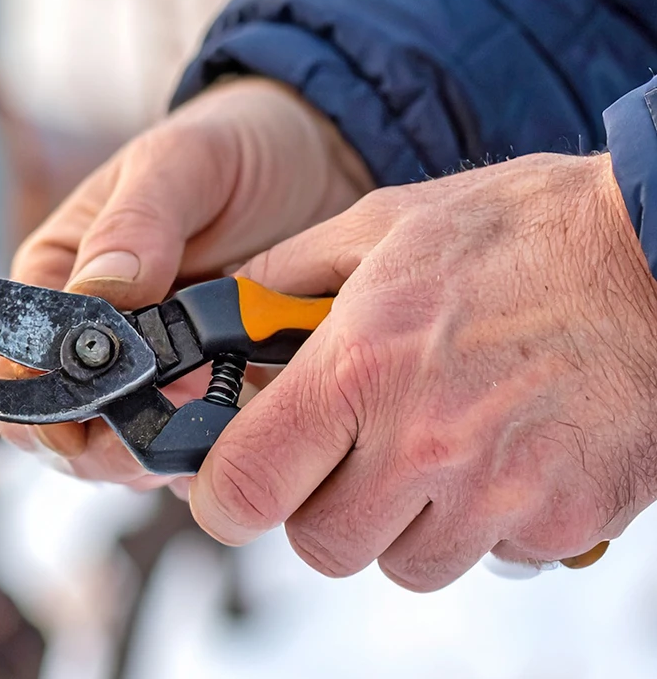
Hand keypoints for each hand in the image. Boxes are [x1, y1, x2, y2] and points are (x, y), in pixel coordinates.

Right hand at [0, 76, 372, 487]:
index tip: (96, 404)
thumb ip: (138, 224)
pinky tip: (237, 426)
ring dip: (151, 452)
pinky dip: (201, 452)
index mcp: (57, 275)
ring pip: (114, 454)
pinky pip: (182, 449)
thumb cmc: (235, 149)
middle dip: (98, 443)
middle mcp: (88, 335)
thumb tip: (101, 289)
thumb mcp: (182, 164)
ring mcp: (144, 373)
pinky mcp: (201, 395)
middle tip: (162, 419)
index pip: (15, 359)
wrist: (319, 163)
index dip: (41, 399)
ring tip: (208, 411)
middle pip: (56, 426)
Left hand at [191, 152, 656, 589]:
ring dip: (402, 519)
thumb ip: (287, 276)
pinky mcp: (563, 521)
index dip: (222, 496)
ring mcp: (498, 493)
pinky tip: (500, 451)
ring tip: (435, 442)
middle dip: (318, 506)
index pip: (246, 486)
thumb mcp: (383, 225)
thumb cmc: (530, 230)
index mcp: (361, 367)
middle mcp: (424, 442)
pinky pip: (488, 555)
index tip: (230, 485)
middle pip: (320, 545)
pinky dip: (481, 520)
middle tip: (347, 452)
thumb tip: (230, 312)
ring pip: (404, 561)